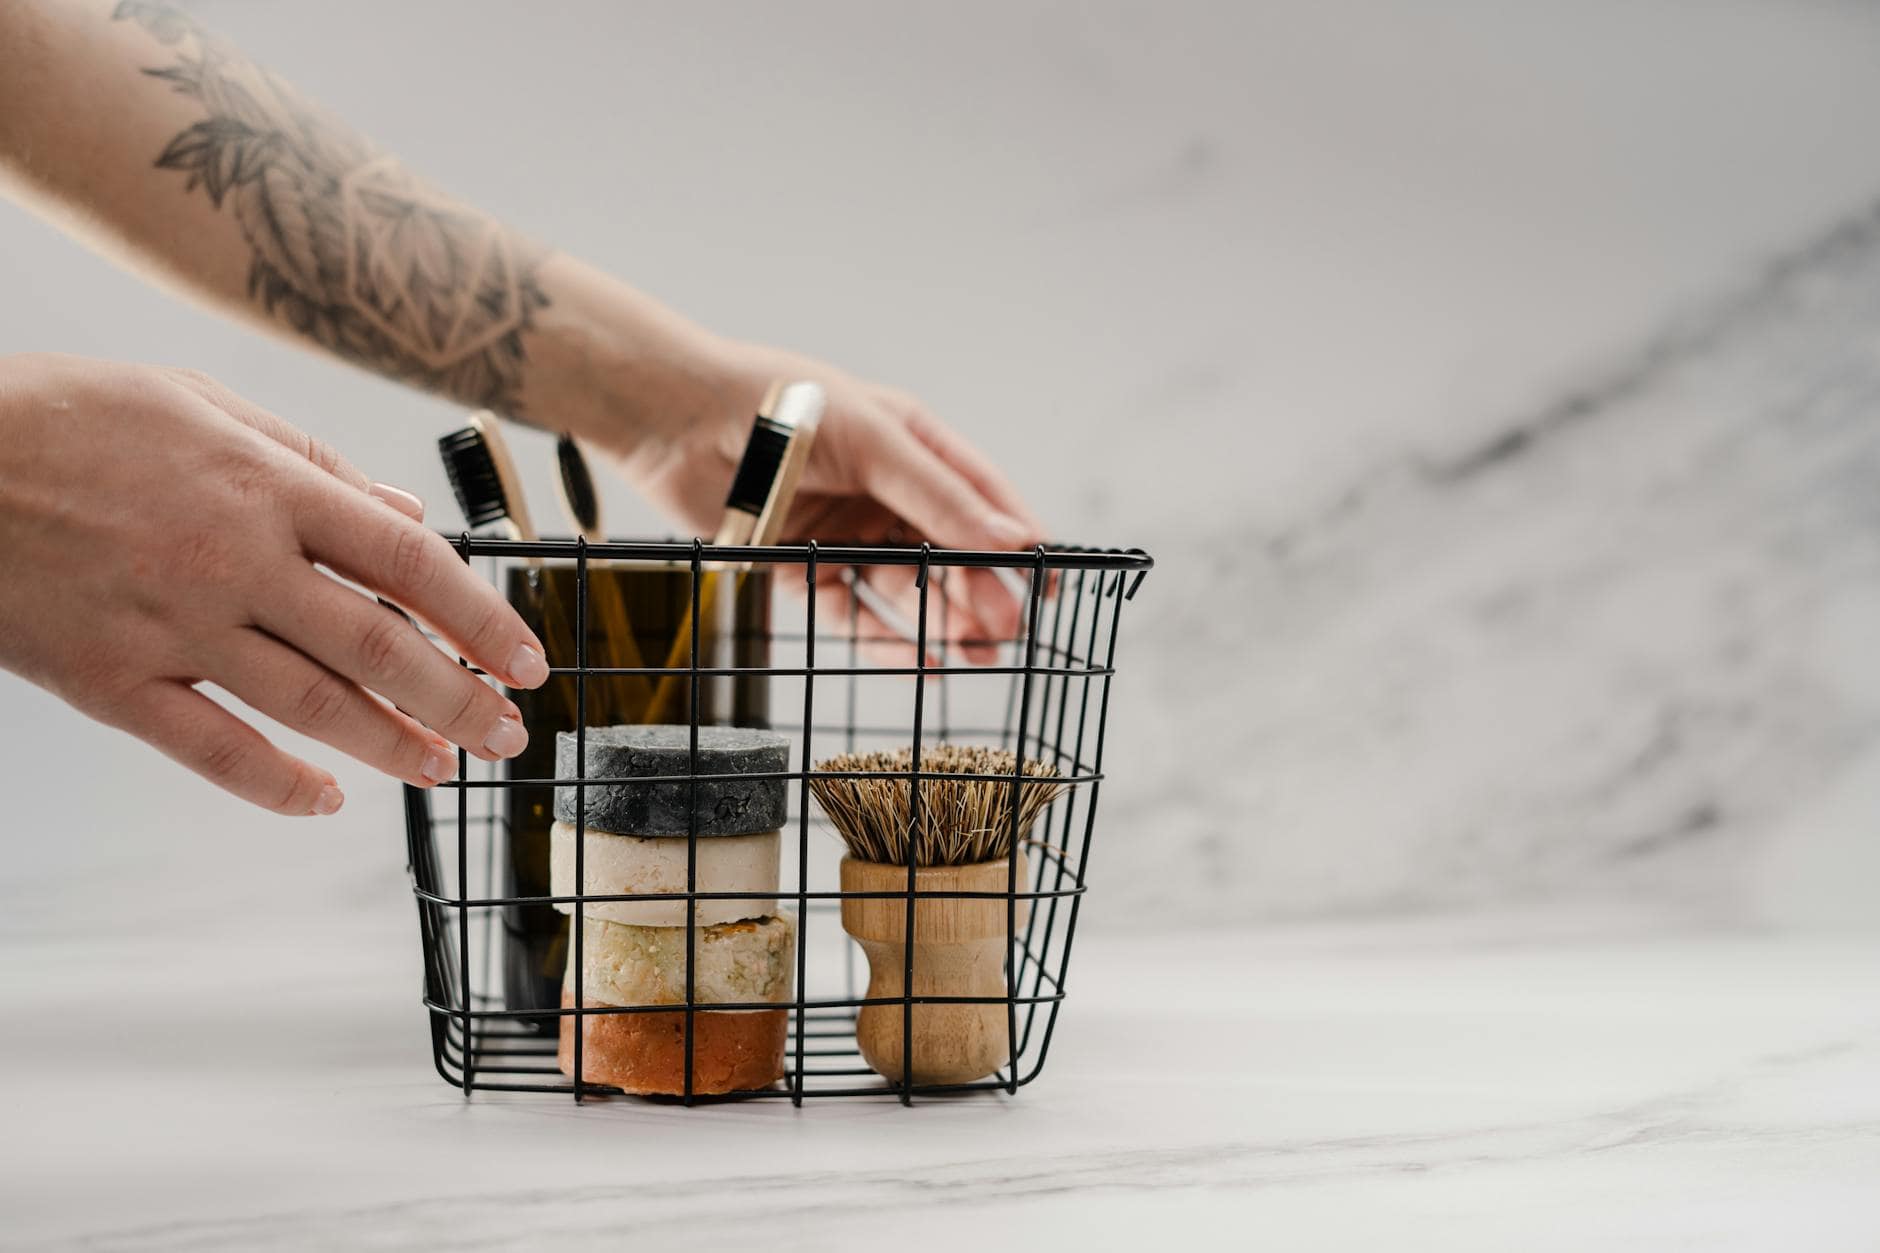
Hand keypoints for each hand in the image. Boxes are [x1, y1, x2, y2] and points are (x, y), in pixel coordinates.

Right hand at [0, 353, 548, 814]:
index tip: (527, 659)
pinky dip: (275, 784)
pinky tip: (325, 798)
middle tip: (509, 733)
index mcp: (268, 486)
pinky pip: (211, 748)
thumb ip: (314, 463)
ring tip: (444, 765)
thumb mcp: (203, 406)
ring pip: (311, 704)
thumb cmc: (71, 418)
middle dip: (459, 697)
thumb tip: (406, 509)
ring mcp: (173, 625)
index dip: (481, 617)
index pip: (408, 561)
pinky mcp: (111, 679)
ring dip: (392, 743)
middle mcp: (234, 560)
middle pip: (377, 645)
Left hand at [607, 340, 1047, 662]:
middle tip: (1004, 634)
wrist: (676, 419)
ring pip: (906, 591)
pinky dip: (884, 643)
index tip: (1051, 583)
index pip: (980, 499)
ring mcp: (842, 532)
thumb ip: (939, 496)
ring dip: (940, 623)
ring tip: (970, 656)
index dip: (1018, 541)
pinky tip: (917, 665)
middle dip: (979, 594)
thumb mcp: (875, 441)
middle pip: (946, 554)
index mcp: (909, 445)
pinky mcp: (798, 568)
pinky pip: (852, 615)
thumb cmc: (779, 406)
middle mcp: (881, 491)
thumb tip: (1012, 539)